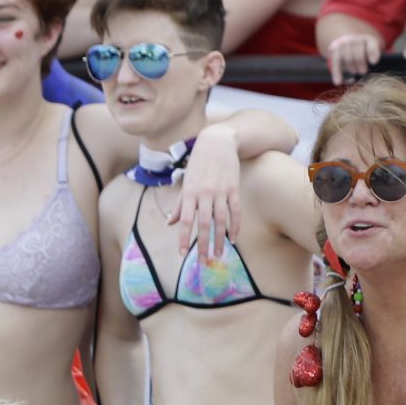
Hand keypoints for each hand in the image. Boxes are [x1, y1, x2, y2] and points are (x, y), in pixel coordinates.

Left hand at [176, 125, 244, 258]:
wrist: (217, 142)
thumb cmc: (199, 164)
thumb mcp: (186, 183)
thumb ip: (179, 205)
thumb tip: (169, 223)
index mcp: (189, 193)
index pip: (185, 220)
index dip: (184, 238)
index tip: (183, 253)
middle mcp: (204, 193)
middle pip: (204, 224)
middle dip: (203, 245)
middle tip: (203, 262)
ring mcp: (220, 191)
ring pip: (220, 220)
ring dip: (220, 240)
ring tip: (219, 255)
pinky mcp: (234, 188)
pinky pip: (235, 211)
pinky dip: (235, 226)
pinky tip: (234, 239)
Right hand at [325, 33, 383, 85]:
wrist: (350, 43)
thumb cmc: (366, 53)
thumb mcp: (374, 53)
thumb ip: (375, 57)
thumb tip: (373, 62)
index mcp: (368, 39)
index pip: (371, 45)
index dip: (372, 53)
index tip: (374, 62)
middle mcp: (355, 38)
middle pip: (358, 53)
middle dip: (360, 64)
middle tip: (363, 71)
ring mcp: (344, 43)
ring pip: (347, 58)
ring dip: (351, 68)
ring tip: (355, 72)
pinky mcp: (334, 50)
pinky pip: (335, 62)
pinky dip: (337, 73)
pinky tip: (338, 82)